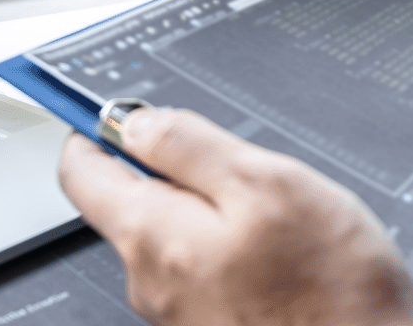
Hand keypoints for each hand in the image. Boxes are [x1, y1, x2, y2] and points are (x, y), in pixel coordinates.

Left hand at [58, 109, 412, 325]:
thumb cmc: (328, 280)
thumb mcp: (263, 182)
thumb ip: (191, 146)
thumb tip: (137, 123)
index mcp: (155, 237)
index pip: (84, 173)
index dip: (97, 130)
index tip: (120, 109)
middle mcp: (152, 279)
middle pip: (131, 197)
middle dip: (175, 164)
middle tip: (238, 157)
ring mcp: (178, 305)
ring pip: (173, 225)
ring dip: (210, 199)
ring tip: (269, 202)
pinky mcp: (207, 318)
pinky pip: (199, 257)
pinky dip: (226, 233)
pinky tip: (274, 238)